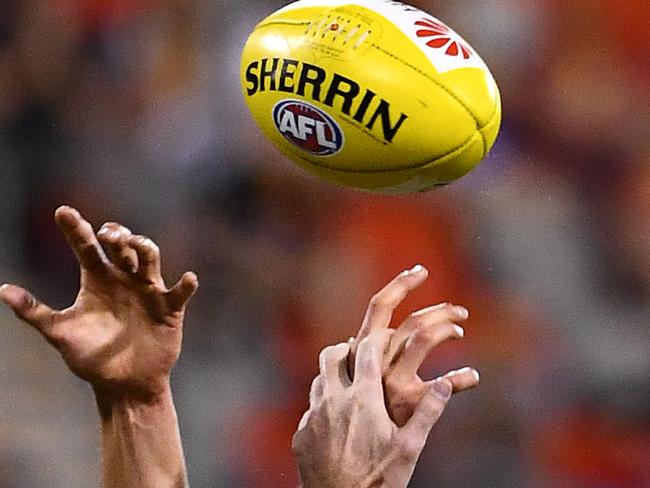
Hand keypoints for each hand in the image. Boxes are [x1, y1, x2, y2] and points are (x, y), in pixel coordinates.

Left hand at [0, 206, 197, 401]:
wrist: (123, 385)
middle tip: (106, 234)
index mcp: (97, 281)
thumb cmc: (92, 359)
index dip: (75, 230)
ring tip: (136, 244)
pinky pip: (179, 293)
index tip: (62, 211)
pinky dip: (185, 284)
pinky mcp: (169, 309)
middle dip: (116, 234)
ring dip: (144, 248)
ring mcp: (148, 292)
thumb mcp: (61, 333)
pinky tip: (187, 278)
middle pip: (122, 246)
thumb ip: (35, 312)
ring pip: (150, 259)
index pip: (86, 249)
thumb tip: (2, 290)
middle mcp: (123, 280)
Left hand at [293, 330, 453, 487]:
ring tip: (351, 382)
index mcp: (362, 399)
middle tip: (362, 352)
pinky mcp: (302, 434)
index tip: (387, 336)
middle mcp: (333, 401)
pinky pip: (310, 407)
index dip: (378, 338)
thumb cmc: (378, 481)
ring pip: (318, 379)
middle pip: (332, 355)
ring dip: (333, 375)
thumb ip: (428, 412)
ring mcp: (313, 417)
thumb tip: (446, 384)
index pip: (367, 350)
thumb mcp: (410, 448)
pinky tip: (336, 417)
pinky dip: (323, 403)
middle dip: (348, 347)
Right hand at [351, 265, 478, 425]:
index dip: (400, 285)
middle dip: (439, 309)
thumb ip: (363, 356)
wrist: (352, 454)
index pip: (379, 306)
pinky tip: (472, 376)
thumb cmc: (356, 414)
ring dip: (447, 329)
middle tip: (459, 309)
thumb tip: (371, 335)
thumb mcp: (353, 377)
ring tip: (460, 329)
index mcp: (364, 350)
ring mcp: (392, 379)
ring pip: (424, 336)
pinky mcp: (408, 401)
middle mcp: (377, 360)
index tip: (419, 270)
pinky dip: (462, 377)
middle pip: (411, 320)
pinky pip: (443, 382)